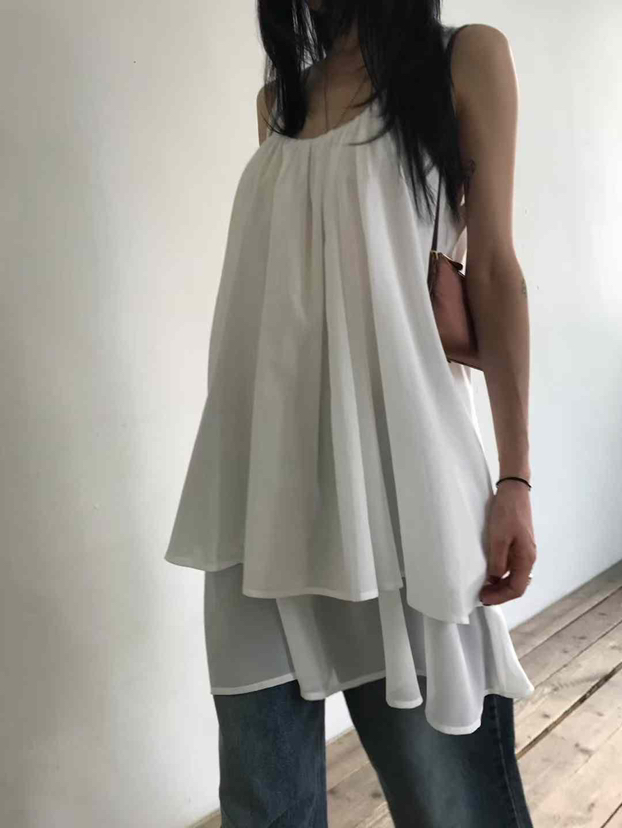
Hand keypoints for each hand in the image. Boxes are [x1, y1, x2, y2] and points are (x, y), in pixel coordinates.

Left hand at [479, 480, 536, 605]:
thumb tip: (494, 580)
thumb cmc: (506, 513)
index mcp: (526, 558)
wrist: (513, 491)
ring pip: (514, 576)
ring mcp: (524, 551)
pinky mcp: (518, 544)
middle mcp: (528, 558)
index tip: (484, 599)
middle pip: (516, 585)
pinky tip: (489, 572)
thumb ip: (497, 561)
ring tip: (483, 587)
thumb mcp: (498, 538)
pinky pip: (511, 566)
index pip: (517, 588)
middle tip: (481, 596)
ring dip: (500, 585)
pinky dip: (501, 574)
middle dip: (499, 594)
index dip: (500, 597)